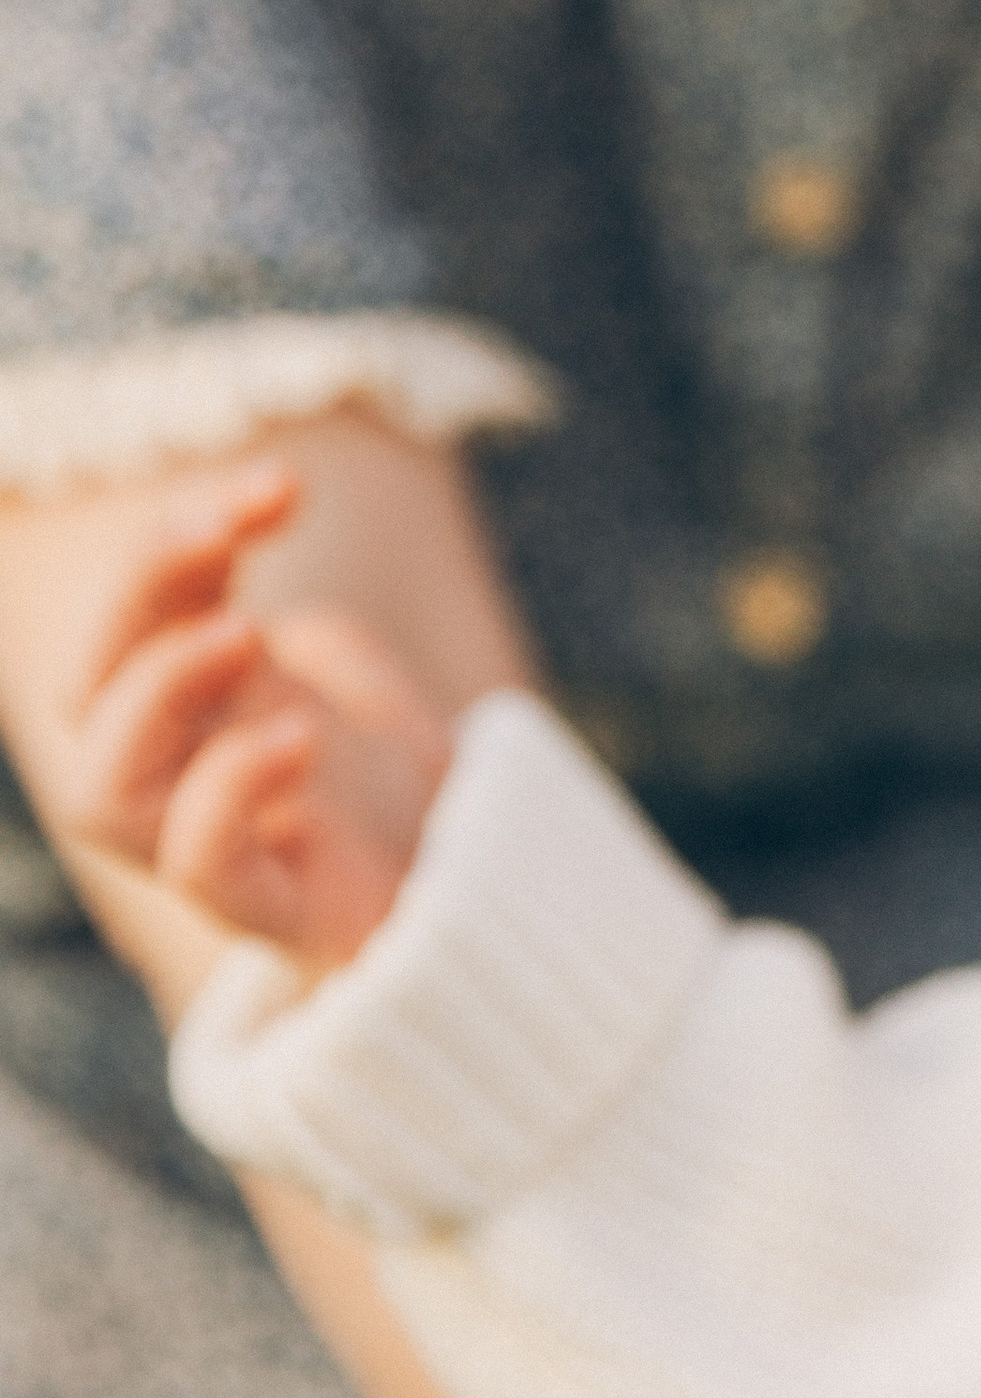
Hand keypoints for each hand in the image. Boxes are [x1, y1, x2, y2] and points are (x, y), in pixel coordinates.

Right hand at [59, 458, 451, 966]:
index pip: (122, 628)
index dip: (169, 547)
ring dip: (157, 690)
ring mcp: (213, 845)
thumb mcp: (350, 678)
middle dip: (140, 591)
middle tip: (228, 532)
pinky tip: (297, 737)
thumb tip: (267, 587)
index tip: (278, 486)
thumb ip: (301, 630)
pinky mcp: (273, 910)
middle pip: (85, 693)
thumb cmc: (399, 789)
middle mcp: (178, 775)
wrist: (478, 895)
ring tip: (247, 628)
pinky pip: (199, 870)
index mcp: (187, 709)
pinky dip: (228, 793)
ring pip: (100, 793)